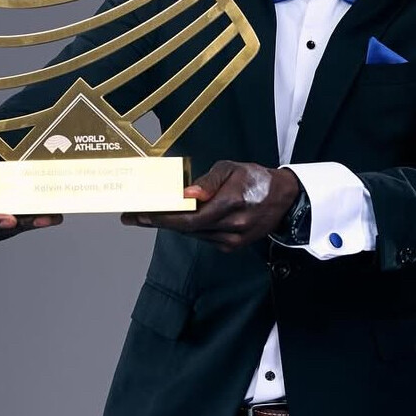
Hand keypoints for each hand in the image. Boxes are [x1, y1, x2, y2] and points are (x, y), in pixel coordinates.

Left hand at [120, 161, 299, 252]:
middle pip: (186, 228)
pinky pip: (203, 237)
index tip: (139, 214)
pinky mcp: (233, 247)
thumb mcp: (231, 168)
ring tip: (147, 215)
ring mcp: (233, 240)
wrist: (283, 199)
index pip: (189, 217)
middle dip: (157, 222)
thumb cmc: (255, 179)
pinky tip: (176, 219)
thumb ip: (208, 182)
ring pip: (193, 234)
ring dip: (170, 225)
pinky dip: (188, 228)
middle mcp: (232, 226)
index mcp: (231, 203)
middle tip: (132, 216)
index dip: (162, 218)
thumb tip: (187, 193)